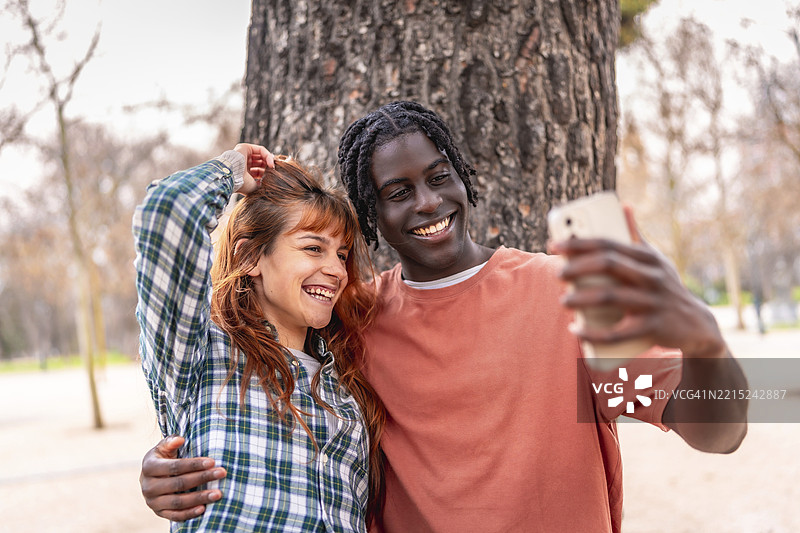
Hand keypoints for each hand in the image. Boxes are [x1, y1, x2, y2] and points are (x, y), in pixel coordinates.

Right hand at [140, 435, 226, 520]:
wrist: (151, 477)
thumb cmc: (163, 458)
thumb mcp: (163, 448)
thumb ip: (170, 442)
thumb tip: (180, 439)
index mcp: (149, 467)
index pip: (174, 466)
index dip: (194, 464)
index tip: (212, 462)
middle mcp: (148, 486)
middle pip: (179, 484)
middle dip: (202, 478)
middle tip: (222, 473)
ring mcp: (153, 501)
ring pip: (178, 502)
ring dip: (199, 498)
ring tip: (218, 494)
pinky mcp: (158, 513)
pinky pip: (174, 516)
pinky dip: (189, 514)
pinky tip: (203, 509)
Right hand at [233, 143, 274, 194]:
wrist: (232, 177)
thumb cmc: (241, 184)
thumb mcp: (254, 187)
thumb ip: (262, 184)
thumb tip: (270, 184)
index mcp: (244, 174)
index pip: (258, 171)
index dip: (266, 174)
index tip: (273, 178)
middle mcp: (243, 163)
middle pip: (260, 163)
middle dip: (268, 167)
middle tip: (273, 173)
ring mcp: (243, 155)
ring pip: (261, 156)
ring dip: (269, 161)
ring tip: (273, 169)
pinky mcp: (245, 147)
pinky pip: (261, 149)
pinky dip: (268, 156)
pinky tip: (271, 164)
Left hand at [550, 206, 725, 358]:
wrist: (696, 324)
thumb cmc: (665, 287)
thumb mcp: (655, 259)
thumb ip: (635, 235)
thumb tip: (623, 205)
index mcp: (647, 257)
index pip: (608, 244)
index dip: (578, 243)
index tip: (554, 244)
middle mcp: (652, 276)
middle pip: (608, 265)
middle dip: (577, 267)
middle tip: (557, 274)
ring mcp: (653, 302)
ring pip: (610, 297)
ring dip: (581, 299)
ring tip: (564, 301)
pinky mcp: (653, 328)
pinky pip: (618, 333)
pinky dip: (593, 333)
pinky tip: (576, 329)